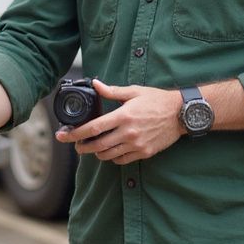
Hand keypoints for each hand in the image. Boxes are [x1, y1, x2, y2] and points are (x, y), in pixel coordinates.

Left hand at [54, 79, 180, 163]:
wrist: (180, 113)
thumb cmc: (157, 100)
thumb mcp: (134, 91)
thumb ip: (112, 91)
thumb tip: (95, 84)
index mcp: (123, 115)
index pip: (93, 128)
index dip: (75, 133)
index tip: (63, 135)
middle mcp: (128, 132)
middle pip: (97, 145)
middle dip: (82, 147)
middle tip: (76, 145)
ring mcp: (136, 144)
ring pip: (108, 155)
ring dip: (96, 153)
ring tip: (92, 147)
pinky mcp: (144, 152)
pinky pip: (122, 160)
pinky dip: (112, 157)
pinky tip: (110, 150)